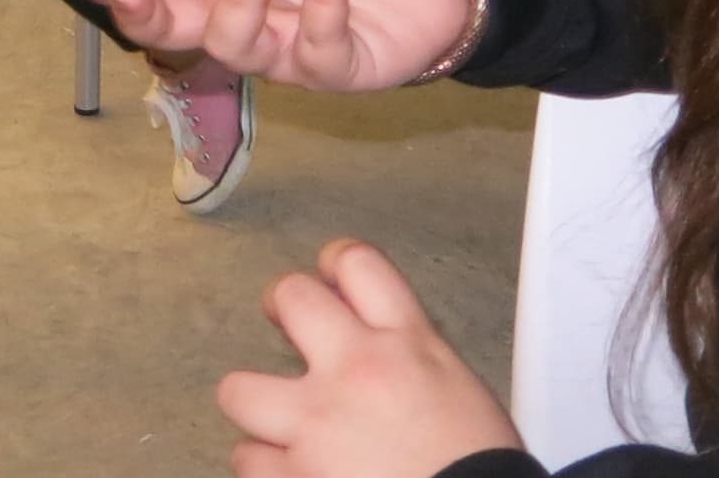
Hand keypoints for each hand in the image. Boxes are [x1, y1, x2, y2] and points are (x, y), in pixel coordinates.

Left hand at [217, 240, 521, 477]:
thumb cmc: (478, 467)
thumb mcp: (458, 387)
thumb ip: (412, 355)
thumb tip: (384, 349)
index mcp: (408, 344)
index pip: (359, 264)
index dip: (336, 261)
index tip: (329, 274)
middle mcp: (355, 371)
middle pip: (290, 296)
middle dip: (282, 305)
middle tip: (286, 322)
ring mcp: (316, 424)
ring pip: (240, 388)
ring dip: (256, 404)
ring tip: (274, 419)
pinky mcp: (292, 475)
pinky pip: (248, 459)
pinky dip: (266, 465)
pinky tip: (289, 468)